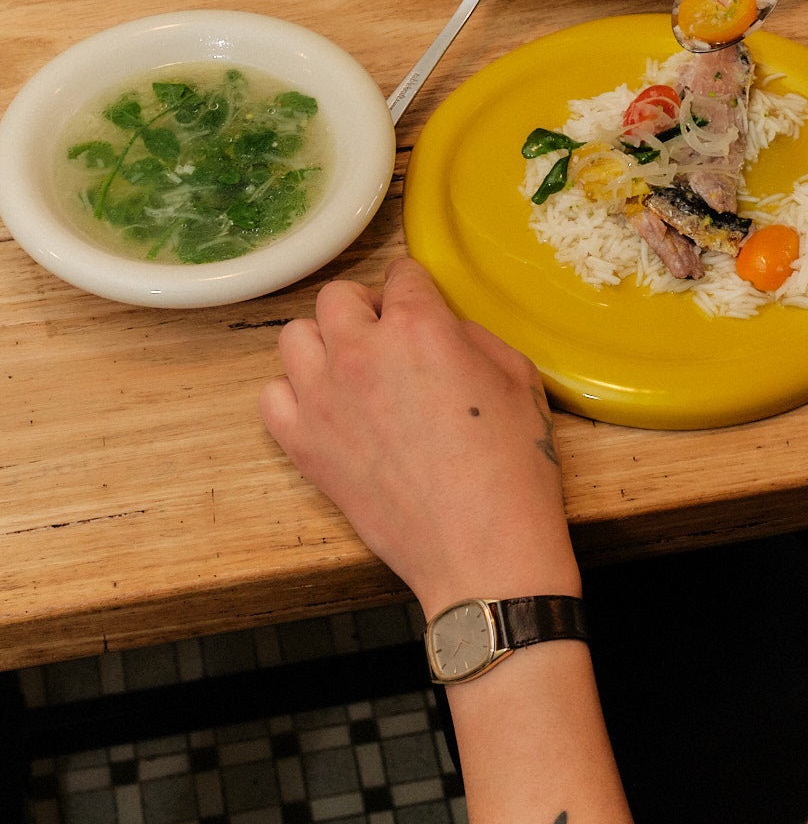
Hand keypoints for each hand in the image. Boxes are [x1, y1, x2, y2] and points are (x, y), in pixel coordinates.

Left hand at [259, 259, 579, 616]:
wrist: (483, 550)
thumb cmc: (512, 469)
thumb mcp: (519, 378)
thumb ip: (473, 337)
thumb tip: (444, 330)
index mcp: (419, 327)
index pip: (400, 273)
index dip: (415, 288)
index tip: (421, 304)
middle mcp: (360, 352)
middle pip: (337, 296)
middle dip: (365, 308)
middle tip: (388, 338)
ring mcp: (323, 400)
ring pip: (294, 337)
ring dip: (323, 345)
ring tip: (352, 372)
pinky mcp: (304, 446)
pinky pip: (272, 397)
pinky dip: (294, 397)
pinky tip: (327, 412)